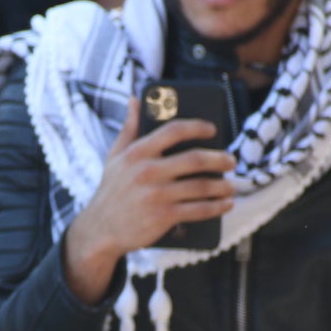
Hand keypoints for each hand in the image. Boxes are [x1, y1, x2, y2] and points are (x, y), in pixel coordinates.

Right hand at [61, 98, 236, 303]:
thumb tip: (135, 100)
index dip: (198, 126)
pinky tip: (225, 204)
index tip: (213, 129)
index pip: (174, 130)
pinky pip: (198, 210)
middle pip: (195, 159)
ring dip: (222, 186)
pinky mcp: (163, 217)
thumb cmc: (111, 191)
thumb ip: (128, 128)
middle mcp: (147, 172)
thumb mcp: (114, 158)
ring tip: (231, 186)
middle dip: (219, 159)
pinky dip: (216, 207)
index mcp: (137, 153)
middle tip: (231, 161)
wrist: (99, 230)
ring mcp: (156, 195)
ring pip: (201, 186)